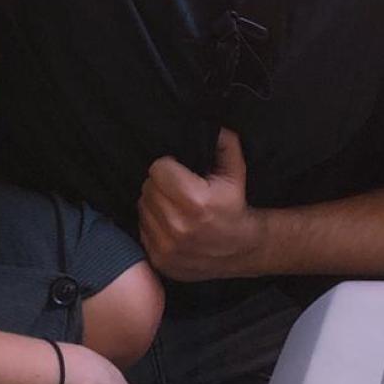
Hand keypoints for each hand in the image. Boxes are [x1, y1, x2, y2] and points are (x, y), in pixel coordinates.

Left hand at [138, 129, 263, 281]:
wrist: (241, 251)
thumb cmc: (235, 209)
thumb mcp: (235, 174)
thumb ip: (225, 145)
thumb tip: (215, 125)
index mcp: (195, 200)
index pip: (158, 169)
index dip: (169, 167)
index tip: (181, 173)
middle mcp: (177, 225)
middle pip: (148, 187)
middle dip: (162, 184)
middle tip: (178, 189)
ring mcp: (166, 245)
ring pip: (143, 207)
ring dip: (155, 203)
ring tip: (175, 206)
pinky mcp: (159, 259)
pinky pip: (142, 228)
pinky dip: (153, 223)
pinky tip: (171, 223)